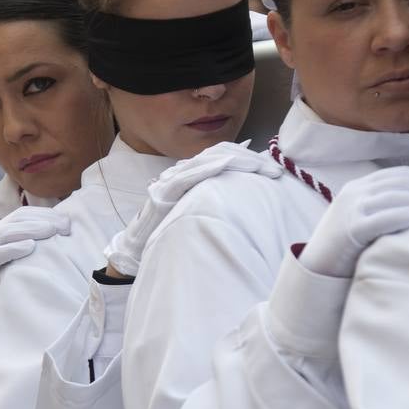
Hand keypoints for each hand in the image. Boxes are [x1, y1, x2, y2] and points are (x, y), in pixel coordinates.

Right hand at [0, 207, 71, 339]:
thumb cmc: (10, 282)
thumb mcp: (22, 258)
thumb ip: (35, 243)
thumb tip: (64, 231)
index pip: (22, 214)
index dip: (45, 214)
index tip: (67, 221)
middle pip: (16, 219)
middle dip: (42, 219)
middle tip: (64, 226)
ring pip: (6, 232)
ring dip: (31, 229)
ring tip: (52, 231)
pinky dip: (13, 248)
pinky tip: (31, 246)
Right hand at [105, 142, 279, 277]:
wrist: (136, 253)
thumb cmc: (167, 238)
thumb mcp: (196, 217)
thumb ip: (214, 205)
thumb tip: (245, 204)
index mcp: (189, 179)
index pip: (221, 159)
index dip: (246, 158)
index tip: (270, 166)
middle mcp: (179, 175)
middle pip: (217, 155)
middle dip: (247, 159)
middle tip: (272, 167)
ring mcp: (170, 181)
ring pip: (205, 161)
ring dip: (235, 160)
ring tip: (258, 164)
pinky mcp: (163, 193)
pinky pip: (187, 175)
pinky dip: (208, 167)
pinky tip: (226, 163)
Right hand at [296, 166, 408, 278]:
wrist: (315, 271)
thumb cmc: (349, 250)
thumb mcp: (369, 222)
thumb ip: (390, 210)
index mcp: (361, 186)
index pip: (403, 175)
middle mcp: (355, 191)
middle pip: (403, 182)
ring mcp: (351, 208)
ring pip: (397, 196)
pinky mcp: (349, 228)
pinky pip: (383, 217)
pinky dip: (408, 213)